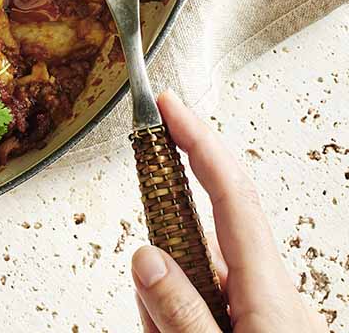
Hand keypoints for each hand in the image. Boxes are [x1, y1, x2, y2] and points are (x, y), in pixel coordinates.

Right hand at [132, 89, 323, 331]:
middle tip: (153, 321)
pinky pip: (195, 312)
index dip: (198, 140)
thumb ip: (181, 314)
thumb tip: (145, 254)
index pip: (228, 194)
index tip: (167, 104)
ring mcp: (257, 316)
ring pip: (186, 285)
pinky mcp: (247, 330)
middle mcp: (266, 295)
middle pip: (194, 245)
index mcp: (269, 293)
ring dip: (164, 315)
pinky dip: (175, 329)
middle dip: (159, 267)